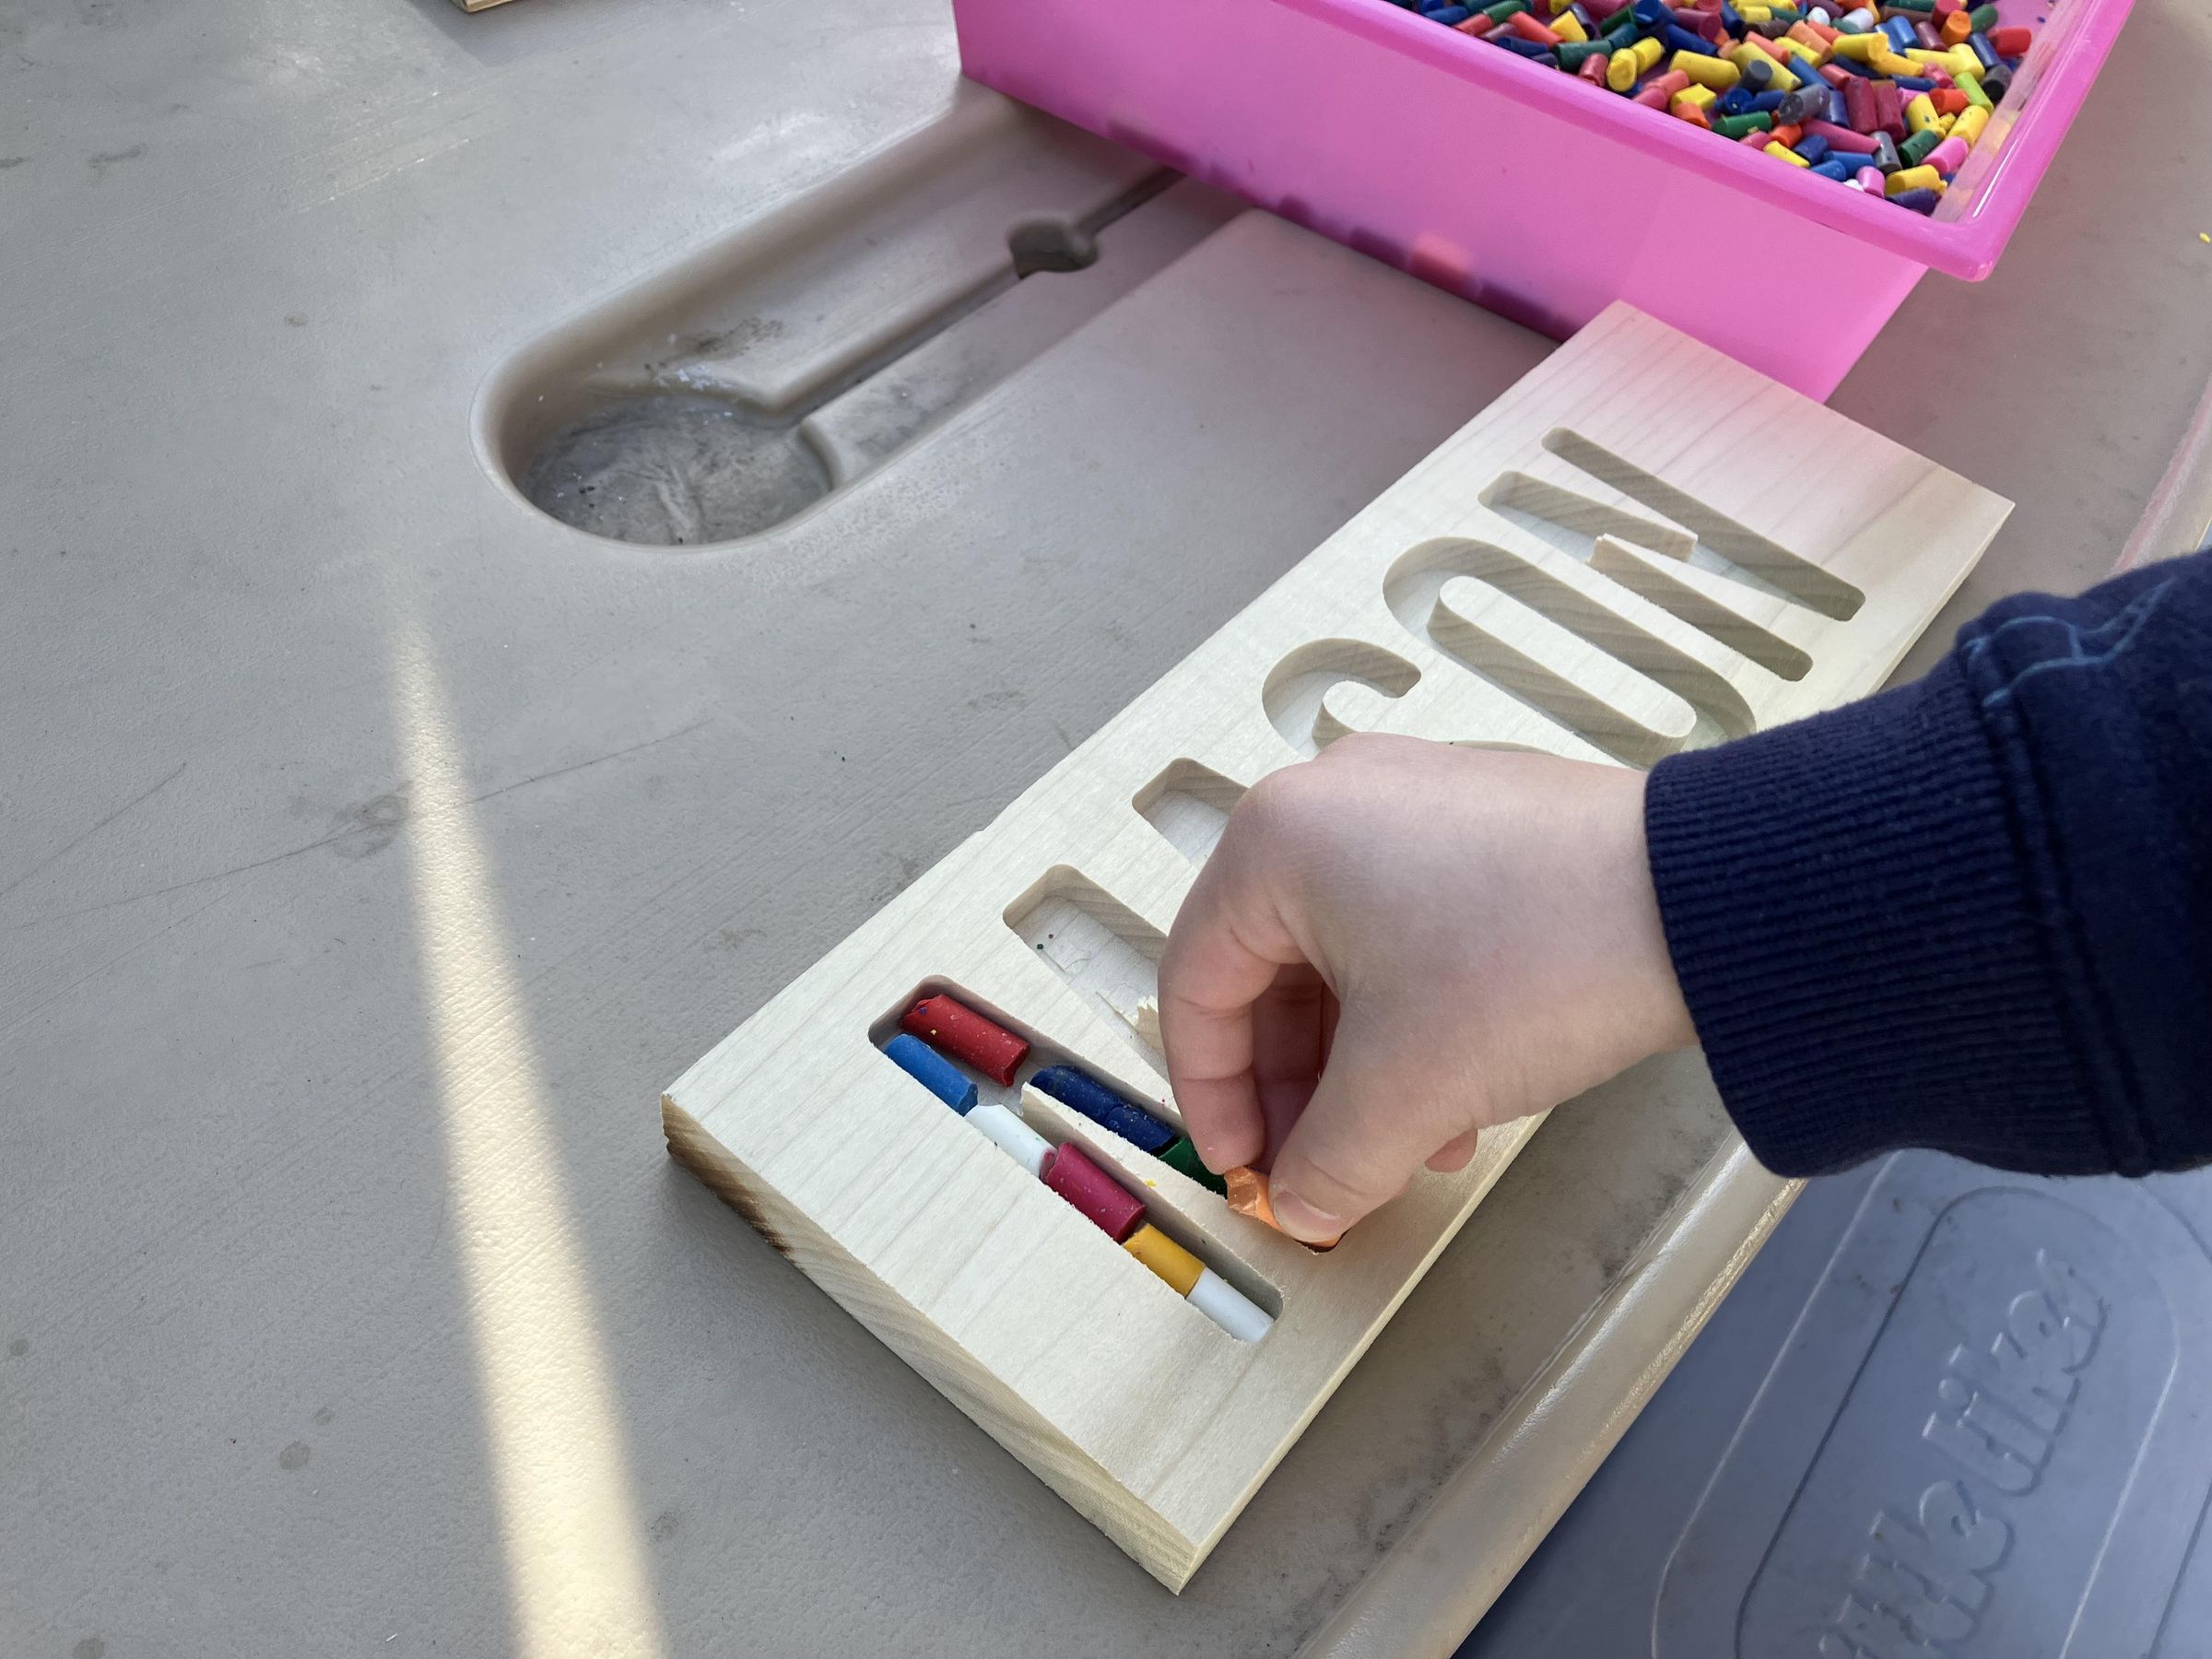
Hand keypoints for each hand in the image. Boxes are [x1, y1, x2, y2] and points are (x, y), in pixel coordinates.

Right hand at [1157, 734, 1695, 1243]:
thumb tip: (1303, 1204)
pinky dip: (1413, 1021)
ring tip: (1401, 1151)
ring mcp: (1413, 805)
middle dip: (1295, 1092)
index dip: (1211, 1097)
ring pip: (1343, 961)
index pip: (1195, 984)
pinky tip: (1457, 1098)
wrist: (1705, 903)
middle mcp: (1332, 804)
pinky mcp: (1482, 827)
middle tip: (1315, 1171)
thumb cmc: (1539, 957)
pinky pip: (1408, 934)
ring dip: (1359, 1070)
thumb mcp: (1404, 1087)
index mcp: (1275, 841)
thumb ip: (1328, 1161)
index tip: (1244, 1167)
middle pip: (1267, 974)